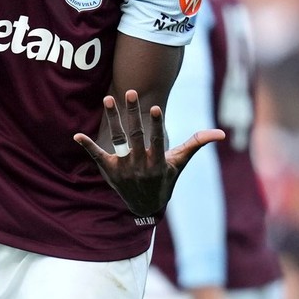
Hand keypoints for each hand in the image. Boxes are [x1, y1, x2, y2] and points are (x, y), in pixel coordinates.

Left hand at [72, 90, 222, 216]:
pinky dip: (88, 145)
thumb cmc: (165, 179)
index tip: (154, 107)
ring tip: (108, 98)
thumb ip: (196, 143)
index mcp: (158, 162)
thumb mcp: (180, 163)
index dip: (155, 124)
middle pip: (134, 135)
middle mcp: (140, 165)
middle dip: (132, 113)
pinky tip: (77, 135)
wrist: (145, 206)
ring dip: (112, 119)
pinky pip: (97, 156)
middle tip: (129, 92)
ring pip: (117, 139)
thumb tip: (221, 133)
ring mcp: (123, 168)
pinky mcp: (109, 170)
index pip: (156, 140)